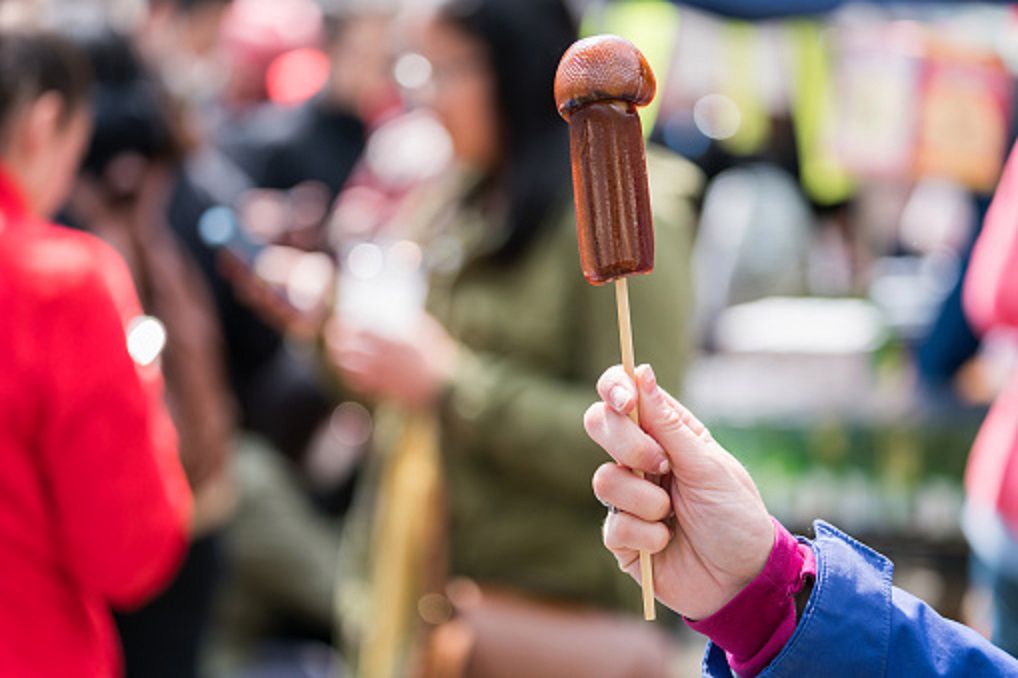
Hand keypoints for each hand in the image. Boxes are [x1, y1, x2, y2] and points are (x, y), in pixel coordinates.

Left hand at [325, 314, 458, 408]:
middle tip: (332, 336)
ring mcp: (385, 376)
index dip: (348, 326)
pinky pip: (362, 385)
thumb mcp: (428, 332)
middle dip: (338, 343)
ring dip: (341, 360)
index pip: (363, 331)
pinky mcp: (386, 390)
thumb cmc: (440, 356)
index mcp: (397, 341)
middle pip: (352, 350)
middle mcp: (387, 359)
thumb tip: (395, 310)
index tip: (341, 321)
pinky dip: (352, 378)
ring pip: (353, 368)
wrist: (448, 388)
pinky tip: (349, 373)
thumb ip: (409, 322)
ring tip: (337, 353)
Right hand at [584, 365, 773, 619]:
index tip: (625, 400)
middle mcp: (639, 460)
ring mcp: (627, 497)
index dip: (615, 388)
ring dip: (645, 499)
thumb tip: (642, 372)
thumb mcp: (707, 466)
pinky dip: (647, 535)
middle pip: (599, 424)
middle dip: (628, 444)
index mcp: (665, 433)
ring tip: (672, 515)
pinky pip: (613, 524)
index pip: (623, 395)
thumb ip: (668, 425)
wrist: (743, 581)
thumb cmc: (734, 516)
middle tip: (662, 465)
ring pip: (604, 478)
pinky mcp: (621, 537)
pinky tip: (666, 543)